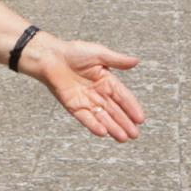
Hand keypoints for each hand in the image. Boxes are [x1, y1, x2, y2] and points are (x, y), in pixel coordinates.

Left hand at [25, 35, 145, 140]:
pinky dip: (94, 125)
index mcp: (107, 80)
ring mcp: (86, 101)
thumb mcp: (99, 53)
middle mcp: (98, 93)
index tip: (141, 119)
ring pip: (102, 117)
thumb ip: (117, 60)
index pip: (123, 97)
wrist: (50, 57)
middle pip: (115, 110)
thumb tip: (136, 61)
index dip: (132, 107)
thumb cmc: (73, 52)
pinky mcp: (73, 106)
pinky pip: (85, 118)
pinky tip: (104, 132)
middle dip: (125, 123)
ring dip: (113, 128)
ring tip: (123, 138)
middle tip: (135, 134)